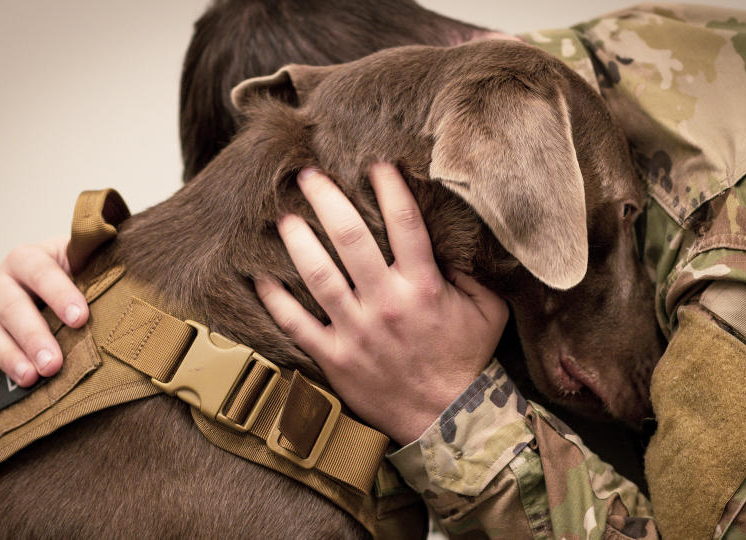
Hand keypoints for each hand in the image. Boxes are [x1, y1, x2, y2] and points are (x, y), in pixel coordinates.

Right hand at [0, 236, 87, 387]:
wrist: (43, 284)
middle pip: (11, 306)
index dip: (60, 294)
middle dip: (32, 336)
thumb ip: (96, 261)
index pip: (42, 272)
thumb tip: (121, 254)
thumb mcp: (82, 263)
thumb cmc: (71, 277)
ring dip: (7, 356)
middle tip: (52, 363)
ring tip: (29, 378)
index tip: (80, 319)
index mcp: (29, 259)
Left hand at [255, 164, 507, 443]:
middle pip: (351, 239)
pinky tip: (258, 275)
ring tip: (284, 217)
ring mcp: (357, 331)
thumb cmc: (466, 360)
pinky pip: (296, 324)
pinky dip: (274, 299)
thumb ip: (470, 272)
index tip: (374, 163)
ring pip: (318, 276)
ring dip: (298, 241)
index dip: (388, 187)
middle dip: (327, 200)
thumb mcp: (488, 310)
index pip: (405, 224)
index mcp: (424, 287)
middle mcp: (387, 303)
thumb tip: (449, 238)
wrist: (447, 420)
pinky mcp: (335, 358)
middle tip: (308, 175)